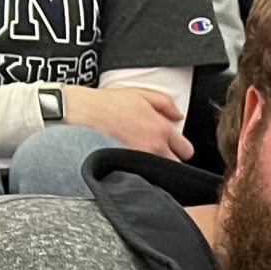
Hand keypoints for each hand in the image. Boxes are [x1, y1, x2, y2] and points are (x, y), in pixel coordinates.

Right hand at [63, 84, 193, 159]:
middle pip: (176, 166)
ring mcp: (140, 159)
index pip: (186, 151)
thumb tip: (179, 116)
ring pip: (159, 172)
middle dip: (171, 160)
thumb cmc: (108, 103)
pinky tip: (132, 163)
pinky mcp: (125, 167)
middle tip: (159, 153)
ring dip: (155, 167)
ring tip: (143, 157)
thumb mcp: (142, 94)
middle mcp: (154, 147)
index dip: (181, 149)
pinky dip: (140, 172)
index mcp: (161, 129)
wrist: (83, 113)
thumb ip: (166, 104)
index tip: (174, 147)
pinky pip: (141, 175)